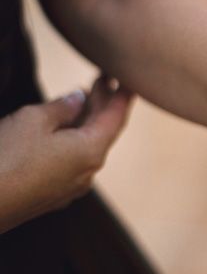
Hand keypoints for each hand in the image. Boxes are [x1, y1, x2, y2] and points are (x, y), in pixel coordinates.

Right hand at [0, 76, 131, 232]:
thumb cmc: (4, 158)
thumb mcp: (33, 120)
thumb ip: (62, 107)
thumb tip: (79, 98)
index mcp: (91, 151)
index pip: (116, 117)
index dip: (123, 96)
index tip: (128, 79)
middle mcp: (89, 172)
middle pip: (104, 132)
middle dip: (103, 104)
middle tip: (102, 79)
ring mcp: (72, 187)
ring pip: (88, 147)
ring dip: (87, 121)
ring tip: (84, 96)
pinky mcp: (53, 194)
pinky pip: (73, 161)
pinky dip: (74, 139)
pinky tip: (63, 128)